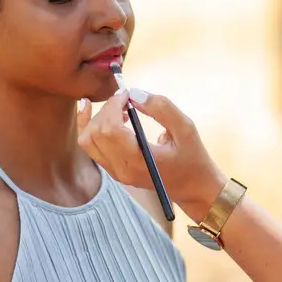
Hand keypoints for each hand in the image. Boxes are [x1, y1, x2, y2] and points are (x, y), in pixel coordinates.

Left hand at [76, 89, 226, 218]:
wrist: (194, 187)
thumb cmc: (193, 157)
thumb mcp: (186, 128)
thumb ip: (162, 108)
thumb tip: (134, 93)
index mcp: (138, 161)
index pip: (110, 129)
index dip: (114, 105)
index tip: (128, 94)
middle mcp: (122, 169)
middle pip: (95, 133)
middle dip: (106, 109)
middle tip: (126, 99)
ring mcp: (115, 172)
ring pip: (87, 140)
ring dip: (97, 118)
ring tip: (119, 109)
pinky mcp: (114, 171)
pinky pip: (92, 147)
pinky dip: (92, 128)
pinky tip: (103, 114)